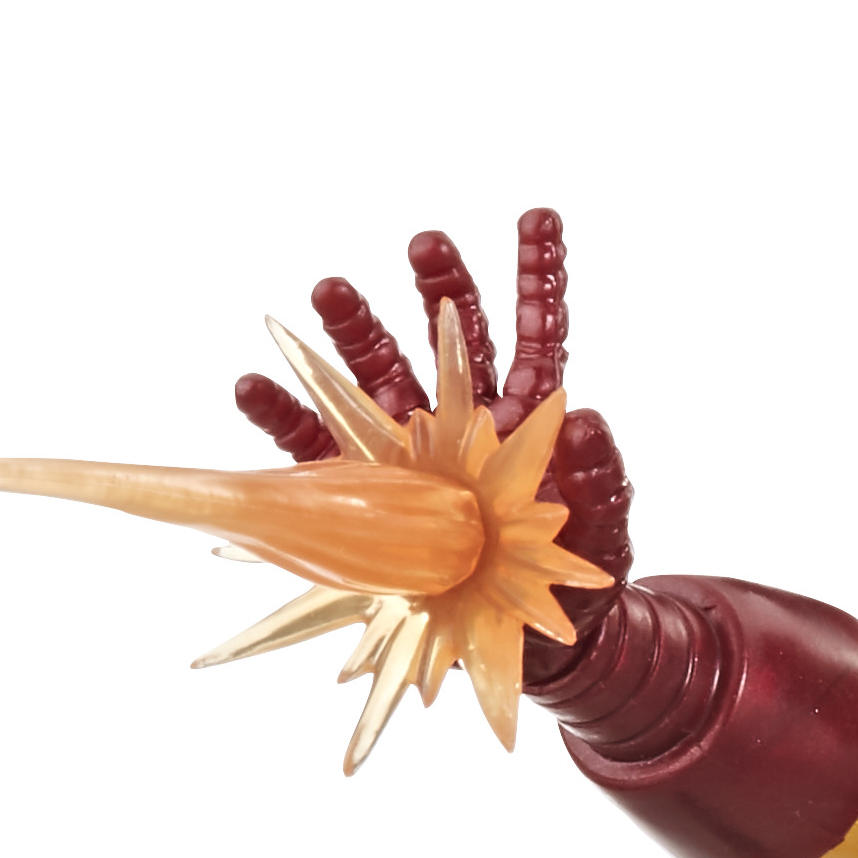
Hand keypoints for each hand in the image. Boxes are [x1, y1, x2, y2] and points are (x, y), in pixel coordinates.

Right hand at [228, 209, 628, 673]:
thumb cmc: (577, 580)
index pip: (533, 333)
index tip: (539, 215)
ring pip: (379, 375)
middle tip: (427, 244)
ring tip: (330, 289)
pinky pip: (317, 450)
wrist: (539, 642)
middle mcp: (464, 417)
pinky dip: (283, 417)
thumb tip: (591, 417)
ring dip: (353, 332)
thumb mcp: (604, 529)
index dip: (535, 276)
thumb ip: (599, 477)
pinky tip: (254, 385)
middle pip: (448, 337)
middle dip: (437, 288)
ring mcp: (412, 451)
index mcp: (526, 416)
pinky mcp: (370, 496)